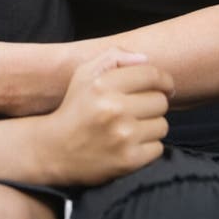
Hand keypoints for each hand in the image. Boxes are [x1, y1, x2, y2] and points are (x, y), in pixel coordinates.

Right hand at [45, 48, 172, 185]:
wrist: (54, 150)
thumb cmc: (75, 108)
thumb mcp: (85, 73)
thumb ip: (114, 57)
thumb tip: (145, 59)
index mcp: (103, 84)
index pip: (152, 75)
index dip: (164, 80)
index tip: (164, 87)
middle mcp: (114, 108)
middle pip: (161, 101)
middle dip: (153, 105)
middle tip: (138, 110)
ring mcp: (122, 136)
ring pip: (162, 125)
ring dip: (151, 127)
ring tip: (131, 128)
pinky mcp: (128, 160)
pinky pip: (158, 148)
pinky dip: (148, 147)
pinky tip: (130, 145)